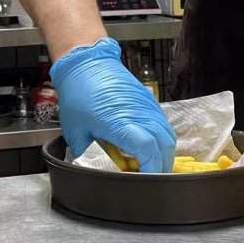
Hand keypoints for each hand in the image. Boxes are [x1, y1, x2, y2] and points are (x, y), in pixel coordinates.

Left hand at [51, 37, 175, 172]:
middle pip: (165, 146)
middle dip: (160, 166)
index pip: (148, 150)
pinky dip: (161, 138)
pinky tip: (148, 144)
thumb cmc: (78, 93)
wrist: (86, 62)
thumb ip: (86, 151)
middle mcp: (139, 114)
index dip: (151, 169)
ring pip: (168, 135)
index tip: (144, 180)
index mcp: (120, 123)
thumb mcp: (75, 130)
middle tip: (148, 176)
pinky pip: (163, 123)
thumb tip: (92, 165)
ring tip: (149, 162)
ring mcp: (147, 106)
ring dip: (163, 152)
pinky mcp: (149, 100)